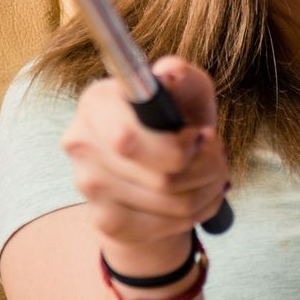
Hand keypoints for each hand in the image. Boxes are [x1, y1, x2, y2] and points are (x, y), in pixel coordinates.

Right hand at [61, 56, 229, 276]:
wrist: (157, 166)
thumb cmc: (173, 120)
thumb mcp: (186, 92)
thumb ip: (182, 77)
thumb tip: (169, 74)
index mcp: (96, 102)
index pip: (127, 139)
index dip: (176, 146)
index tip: (201, 136)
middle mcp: (81, 144)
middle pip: (161, 177)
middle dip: (207, 166)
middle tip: (218, 153)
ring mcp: (88, 187)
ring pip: (172, 202)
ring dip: (209, 187)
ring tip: (214, 172)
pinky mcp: (106, 221)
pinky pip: (170, 224)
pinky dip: (201, 209)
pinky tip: (199, 193)